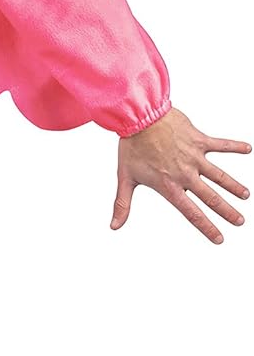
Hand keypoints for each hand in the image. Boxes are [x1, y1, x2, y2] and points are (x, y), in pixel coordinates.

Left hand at [111, 105, 250, 242]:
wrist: (139, 116)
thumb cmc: (132, 146)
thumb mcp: (125, 177)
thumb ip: (122, 204)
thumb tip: (114, 226)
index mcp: (169, 186)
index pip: (191, 212)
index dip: (206, 227)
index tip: (219, 238)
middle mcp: (185, 174)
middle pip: (211, 197)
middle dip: (227, 211)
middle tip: (240, 221)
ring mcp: (194, 157)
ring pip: (219, 175)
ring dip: (234, 186)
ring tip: (245, 195)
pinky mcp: (199, 140)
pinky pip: (220, 144)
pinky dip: (234, 146)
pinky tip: (248, 149)